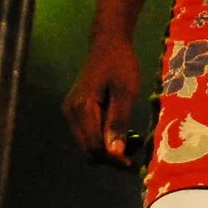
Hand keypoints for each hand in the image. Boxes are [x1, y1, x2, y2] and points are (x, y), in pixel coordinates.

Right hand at [63, 35, 143, 165]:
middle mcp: (71, 113)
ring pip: (88, 145)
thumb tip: (115, 153)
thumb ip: (118, 122)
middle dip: (111, 158)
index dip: (114, 160)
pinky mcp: (76, 111)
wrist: (108, 42)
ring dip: (108, 150)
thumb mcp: (126, 91)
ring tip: (132, 141)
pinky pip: (88, 135)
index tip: (134, 166)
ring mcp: (71, 112)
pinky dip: (104, 140)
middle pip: (89, 150)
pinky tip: (121, 133)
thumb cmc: (120, 63)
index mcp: (82, 108)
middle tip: (135, 156)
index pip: (94, 147)